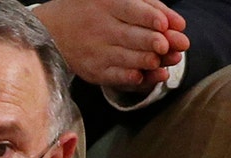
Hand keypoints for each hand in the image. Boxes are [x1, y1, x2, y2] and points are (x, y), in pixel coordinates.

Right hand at [35, 0, 187, 91]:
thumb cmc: (93, 10)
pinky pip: (114, 77)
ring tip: (161, 61)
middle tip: (168, 47)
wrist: (52, 30)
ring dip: (147, 61)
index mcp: (106, 4)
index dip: (150, 18)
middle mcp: (98, 28)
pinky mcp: (92, 70)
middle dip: (153, 43)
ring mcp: (94, 51)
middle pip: (132, 36)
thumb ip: (151, 7)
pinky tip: (143, 75)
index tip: (165, 25)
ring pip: (126, 58)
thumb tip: (178, 25)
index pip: (133, 10)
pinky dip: (130, 78)